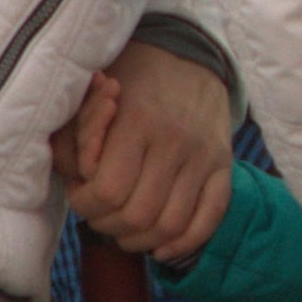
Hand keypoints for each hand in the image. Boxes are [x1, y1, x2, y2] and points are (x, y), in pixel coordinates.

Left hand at [56, 41, 234, 262]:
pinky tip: (162, 245)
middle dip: (108, 224)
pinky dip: (185, 242)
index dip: (85, 203)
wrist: (187, 57)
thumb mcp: (91, 97)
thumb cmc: (129, 79)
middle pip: (137, 216)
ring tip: (125, 225)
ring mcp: (204, 156)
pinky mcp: (224, 165)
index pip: (108, 193)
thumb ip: (77, 138)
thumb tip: (79, 177)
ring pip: (171, 225)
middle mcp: (177, 142)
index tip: (81, 189)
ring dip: (140, 238)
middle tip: (100, 208)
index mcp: (140, 122)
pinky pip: (210, 217)